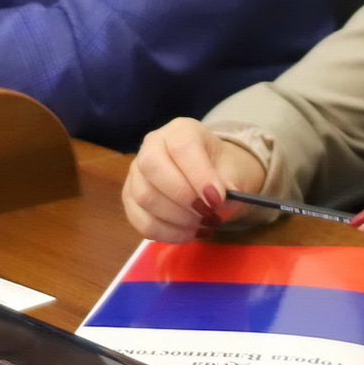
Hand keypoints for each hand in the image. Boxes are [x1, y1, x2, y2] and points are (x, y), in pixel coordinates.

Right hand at [121, 119, 269, 241]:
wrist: (209, 177)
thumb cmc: (220, 170)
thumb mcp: (234, 171)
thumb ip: (231, 182)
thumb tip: (225, 197)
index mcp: (181, 130)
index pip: (182, 147)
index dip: (199, 176)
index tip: (217, 200)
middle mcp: (152, 145)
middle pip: (151, 167)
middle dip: (182, 197)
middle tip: (208, 214)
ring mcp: (136, 171)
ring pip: (143, 197)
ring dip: (176, 219)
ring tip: (203, 225)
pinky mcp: (130, 198)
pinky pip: (141, 221)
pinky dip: (167, 234)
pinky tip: (189, 233)